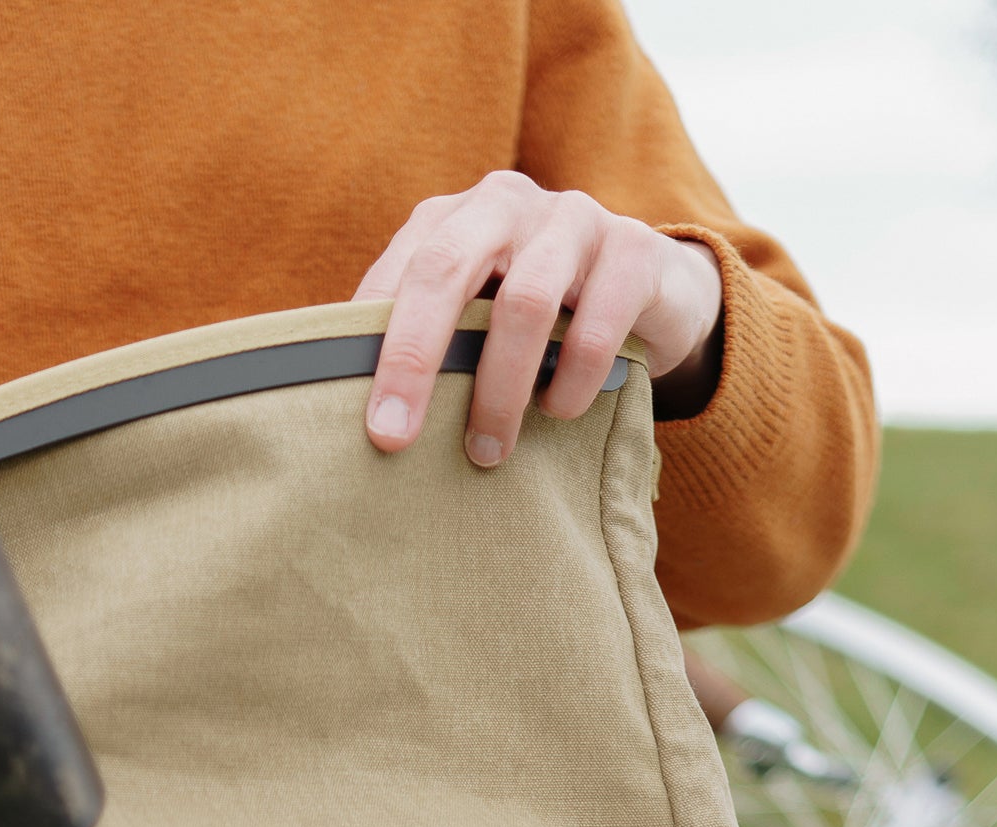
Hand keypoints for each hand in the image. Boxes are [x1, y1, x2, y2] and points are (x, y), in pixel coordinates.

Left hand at [355, 173, 722, 468]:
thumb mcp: (477, 315)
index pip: (398, 274)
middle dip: (413, 359)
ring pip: (523, 303)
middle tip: (394, 438)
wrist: (649, 288)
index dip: (373, 346)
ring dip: (498, 390)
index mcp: (454, 217)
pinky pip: (595, 324)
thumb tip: (347, 414)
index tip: (360, 423)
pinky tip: (559, 413)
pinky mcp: (635, 250)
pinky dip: (571, 381)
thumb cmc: (538, 315)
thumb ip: (426, 341)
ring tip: (486, 452)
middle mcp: (507, 204)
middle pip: (446, 270)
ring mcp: (574, 219)